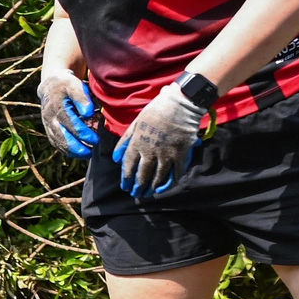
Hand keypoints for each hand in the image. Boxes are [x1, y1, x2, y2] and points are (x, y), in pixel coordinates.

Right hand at [38, 68, 99, 157]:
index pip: (71, 125)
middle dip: (77, 148)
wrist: (51, 84)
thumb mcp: (74, 85)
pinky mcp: (48, 129)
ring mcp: (47, 125)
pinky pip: (55, 142)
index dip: (84, 134)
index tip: (96, 140)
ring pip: (58, 142)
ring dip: (72, 151)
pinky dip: (66, 150)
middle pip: (62, 137)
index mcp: (57, 108)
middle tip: (91, 153)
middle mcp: (50, 118)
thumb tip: (89, 113)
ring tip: (87, 154)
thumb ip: (82, 98)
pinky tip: (77, 153)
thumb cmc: (66, 84)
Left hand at [113, 81, 207, 196]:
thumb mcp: (136, 123)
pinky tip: (164, 188)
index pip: (128, 166)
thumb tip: (116, 158)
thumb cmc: (156, 110)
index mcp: (137, 143)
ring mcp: (167, 154)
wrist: (181, 104)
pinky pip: (176, 172)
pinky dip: (170, 182)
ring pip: (158, 176)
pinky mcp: (181, 154)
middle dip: (138, 186)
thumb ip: (125, 141)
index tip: (125, 187)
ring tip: (148, 193)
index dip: (126, 178)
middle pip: (142, 174)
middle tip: (136, 194)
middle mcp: (150, 151)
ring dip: (152, 187)